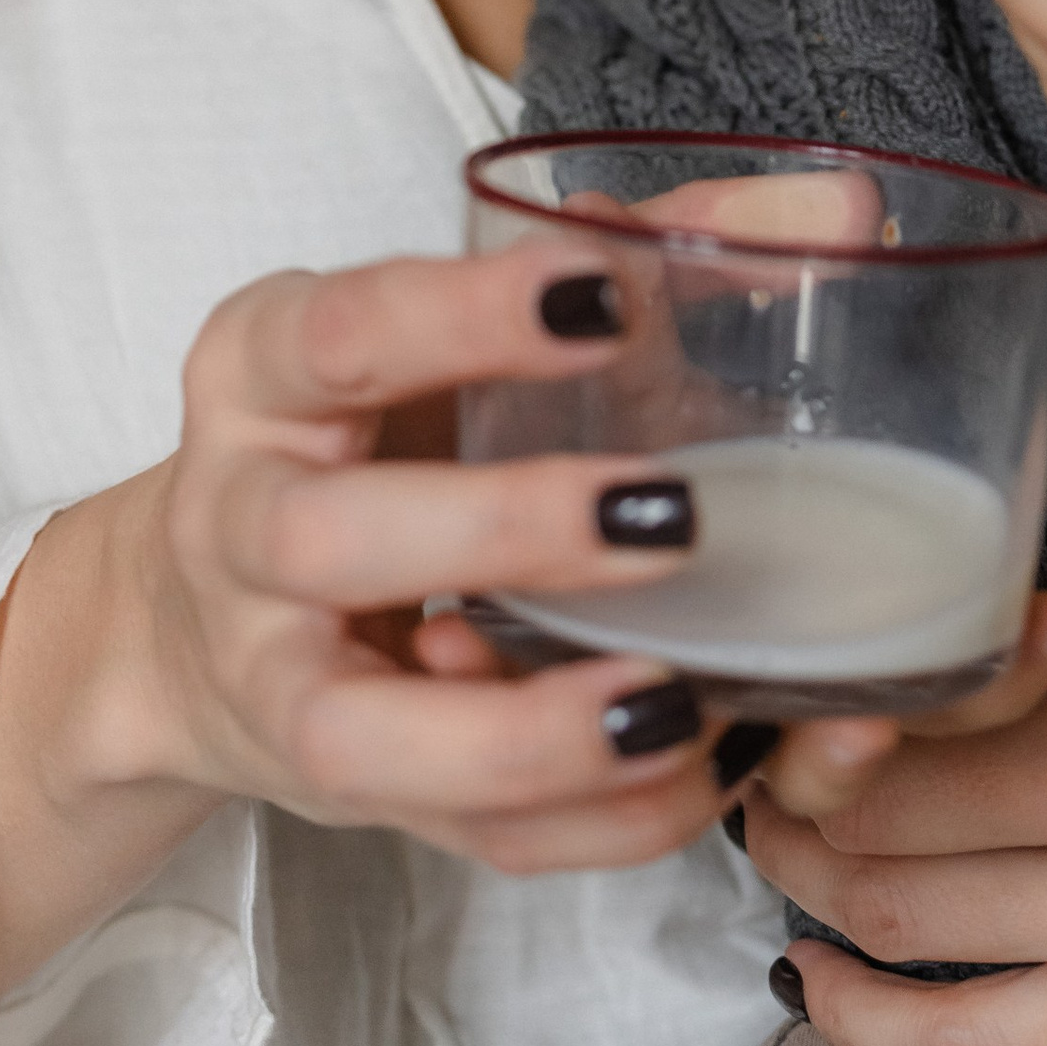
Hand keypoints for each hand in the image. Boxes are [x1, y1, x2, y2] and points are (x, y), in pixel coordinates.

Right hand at [129, 246, 900, 855]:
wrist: (205, 612)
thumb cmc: (375, 429)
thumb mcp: (454, 325)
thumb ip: (643, 254)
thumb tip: (840, 208)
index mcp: (264, 368)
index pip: (346, 328)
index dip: (468, 317)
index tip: (608, 295)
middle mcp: (239, 522)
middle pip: (328, 538)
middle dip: (502, 531)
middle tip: (668, 512)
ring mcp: (273, 678)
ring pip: (364, 735)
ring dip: (529, 730)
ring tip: (677, 701)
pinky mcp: (345, 796)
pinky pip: (460, 837)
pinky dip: (588, 818)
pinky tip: (699, 765)